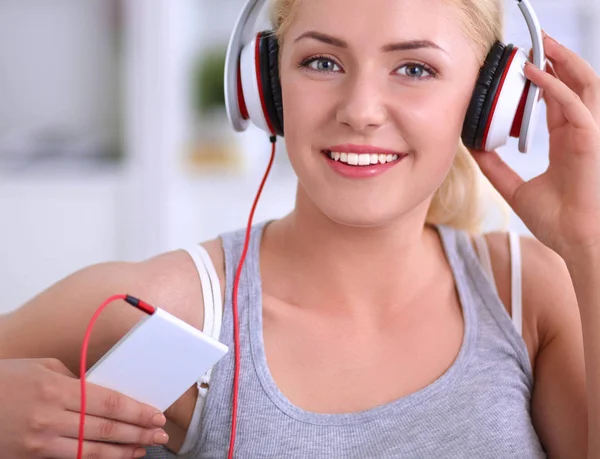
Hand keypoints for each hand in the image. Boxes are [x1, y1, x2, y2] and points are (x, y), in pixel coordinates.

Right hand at [0, 358, 168, 457]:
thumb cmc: (3, 379)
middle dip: (138, 432)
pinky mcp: (30, 457)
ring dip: (123, 451)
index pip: (109, 403)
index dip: (137, 411)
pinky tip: (113, 457)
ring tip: (144, 448)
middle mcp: (50, 418)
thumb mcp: (40, 368)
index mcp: (57, 389)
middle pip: (106, 428)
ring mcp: (40, 442)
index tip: (156, 414)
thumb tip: (99, 390)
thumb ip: (72, 380)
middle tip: (161, 434)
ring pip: (92, 451)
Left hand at [472, 32, 599, 258]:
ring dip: (561, 60)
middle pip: (573, 83)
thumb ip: (495, 166)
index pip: (557, 98)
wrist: (573, 240)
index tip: (519, 64)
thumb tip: (472, 147)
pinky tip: (533, 73)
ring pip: (582, 83)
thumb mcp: (513, 187)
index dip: (543, 77)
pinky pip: (574, 103)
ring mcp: (588, 134)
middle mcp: (579, 131)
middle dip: (556, 58)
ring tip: (538, 43)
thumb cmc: (555, 219)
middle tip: (532, 41)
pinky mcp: (589, 140)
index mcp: (566, 140)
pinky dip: (555, 84)